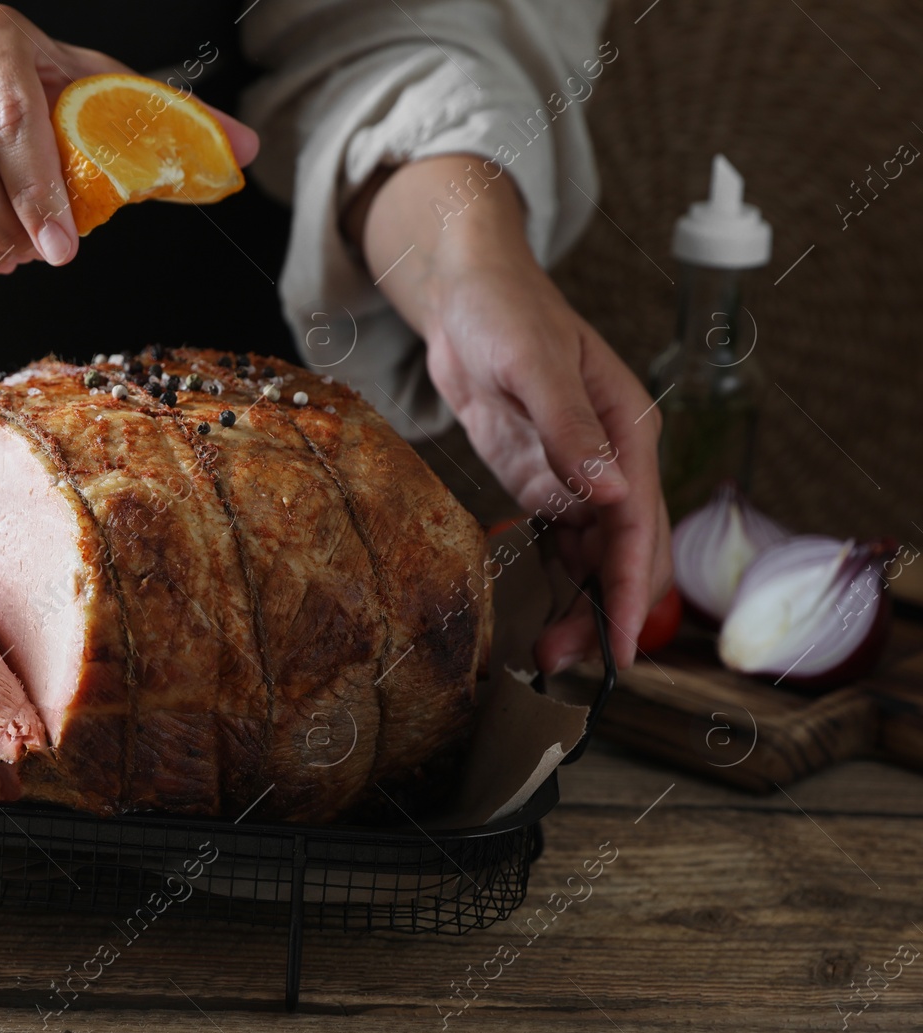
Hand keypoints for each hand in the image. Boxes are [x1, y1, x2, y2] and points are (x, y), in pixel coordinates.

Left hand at [361, 155, 670, 670]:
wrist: (465, 295)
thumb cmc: (504, 313)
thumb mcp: (531, 364)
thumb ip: (570, 431)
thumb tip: (613, 494)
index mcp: (628, 431)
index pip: (639, 523)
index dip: (631, 588)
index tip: (621, 645)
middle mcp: (614, 459)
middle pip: (625, 551)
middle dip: (607, 612)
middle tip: (570, 663)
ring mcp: (582, 473)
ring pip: (594, 557)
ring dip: (579, 606)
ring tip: (548, 653)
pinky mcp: (548, 479)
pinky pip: (560, 543)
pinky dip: (555, 581)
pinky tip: (540, 616)